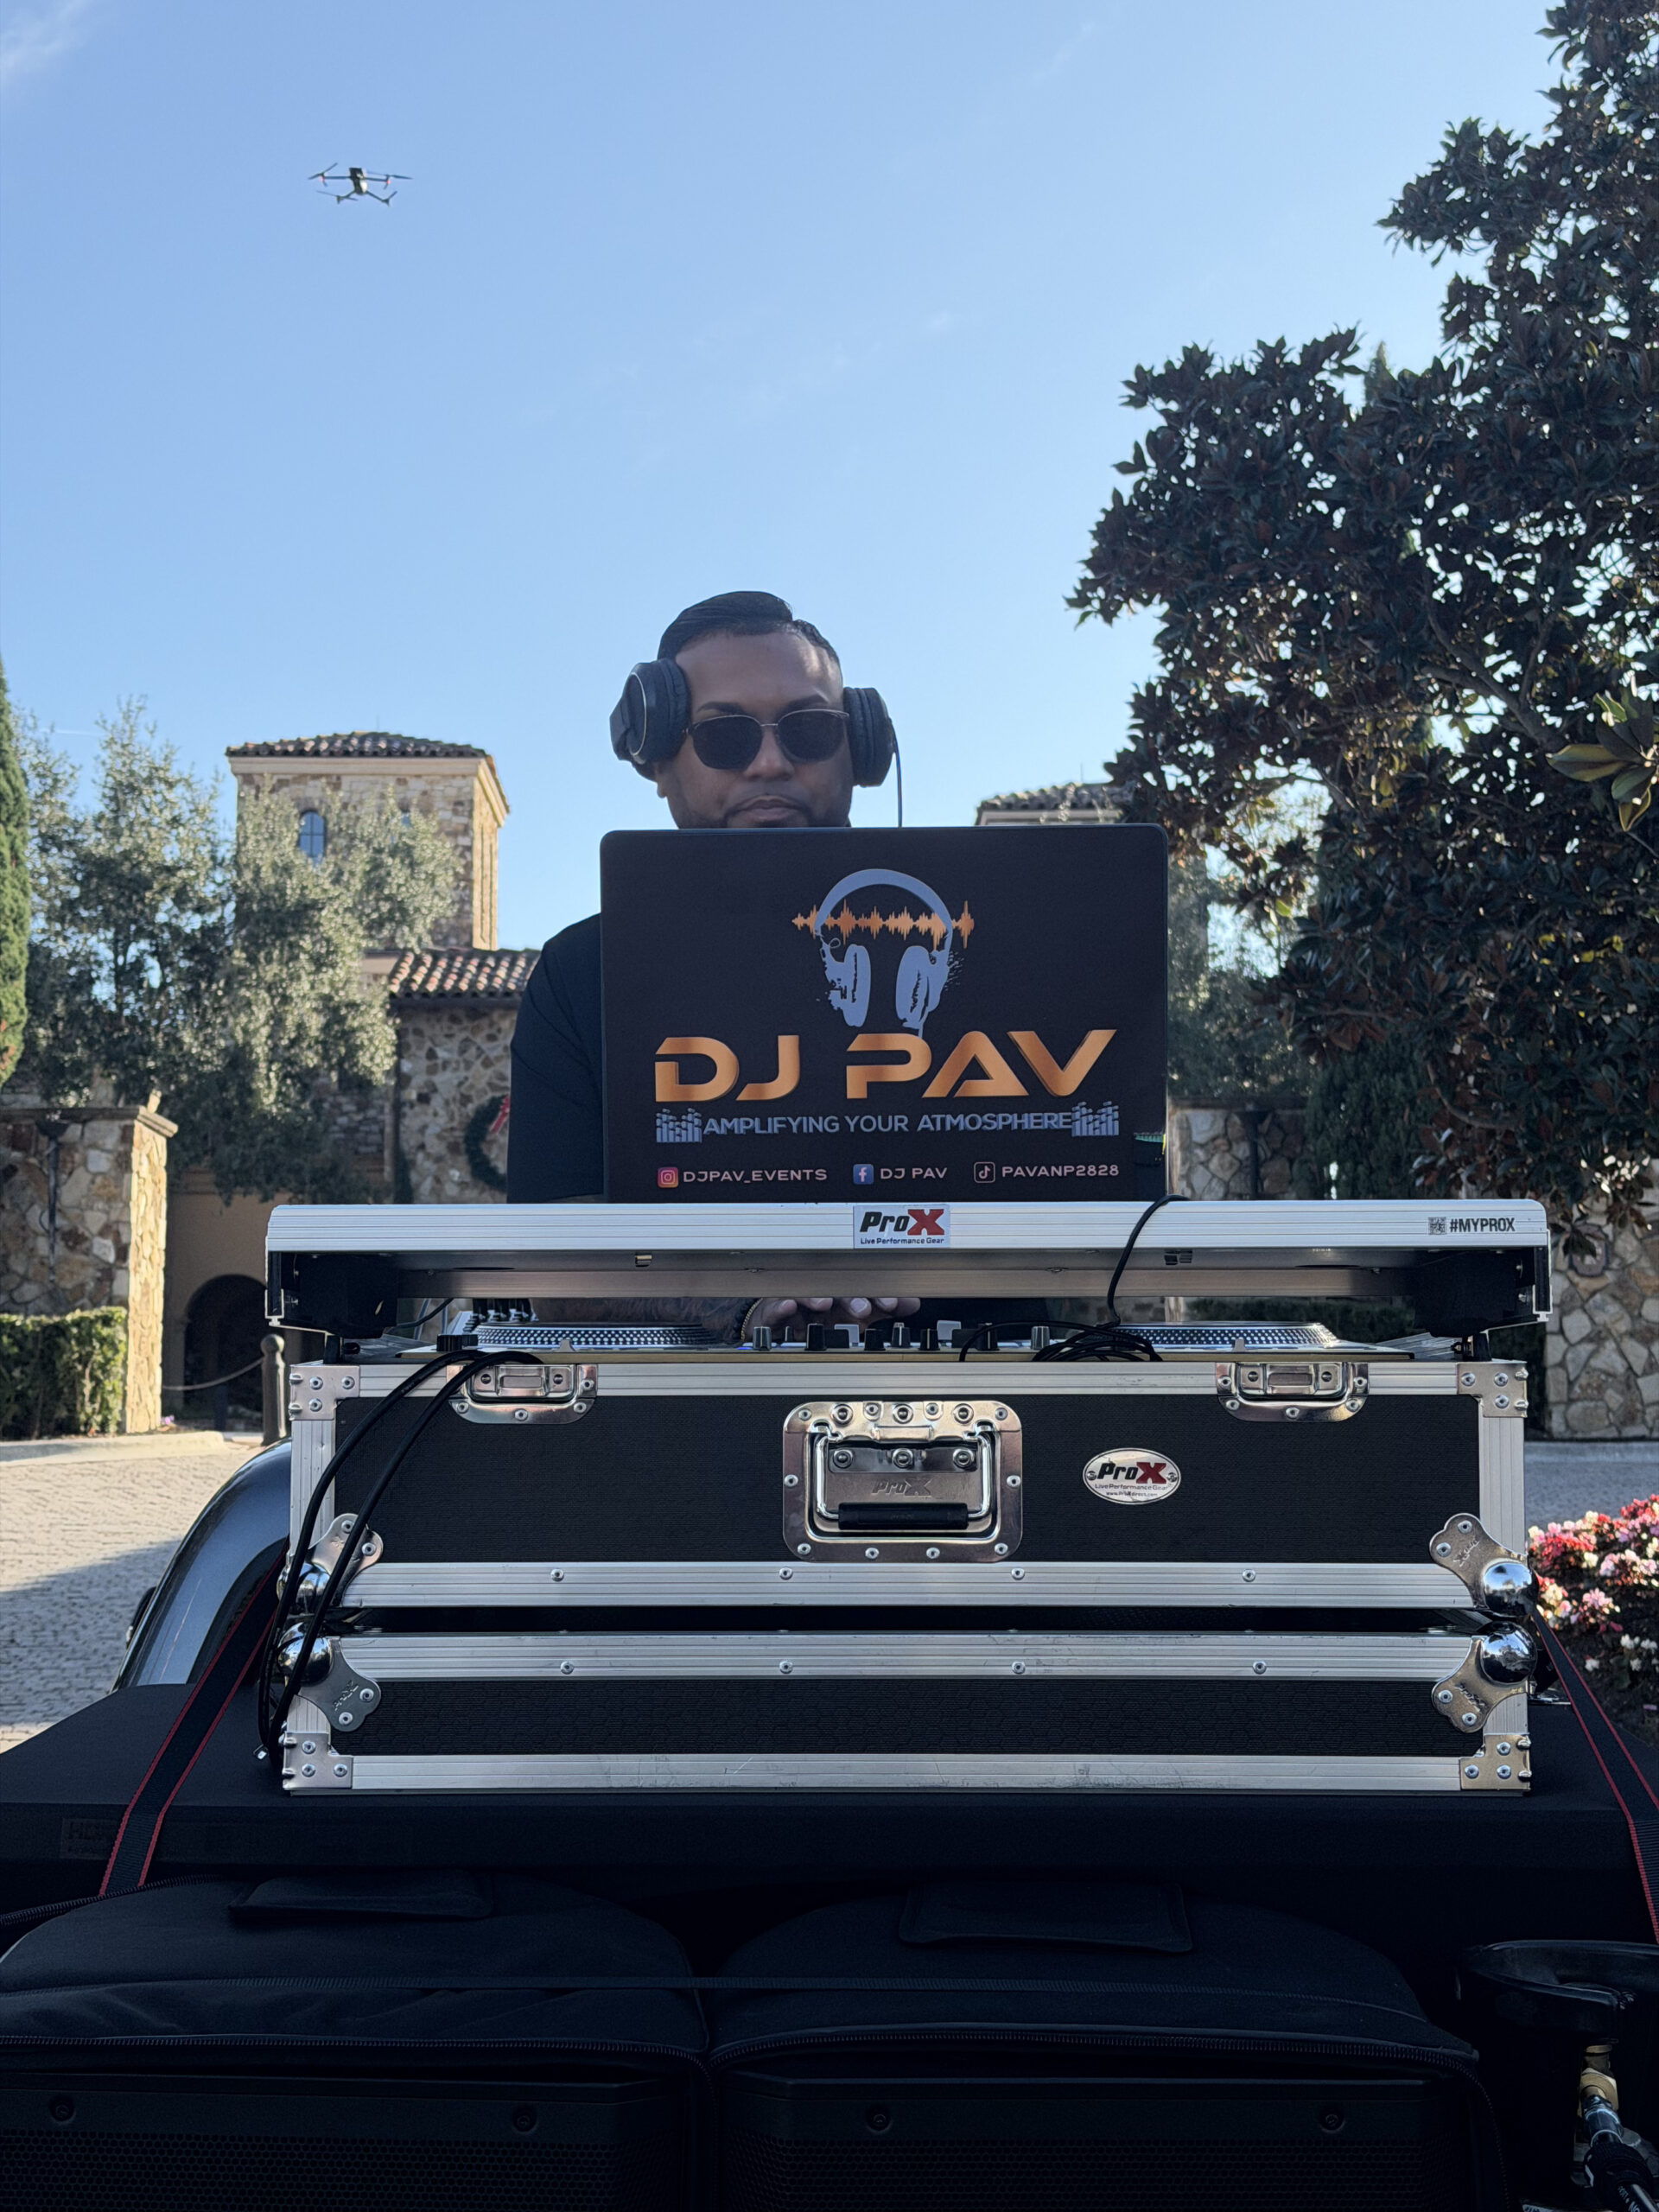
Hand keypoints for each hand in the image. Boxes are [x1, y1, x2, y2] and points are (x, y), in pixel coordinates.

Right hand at [750, 1294, 920, 1336]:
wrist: (778, 1323)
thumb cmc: (819, 1315)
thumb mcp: (856, 1316)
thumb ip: (883, 1308)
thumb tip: (912, 1302)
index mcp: (843, 1291)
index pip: (862, 1287)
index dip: (878, 1294)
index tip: (891, 1303)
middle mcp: (821, 1292)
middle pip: (834, 1287)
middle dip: (850, 1296)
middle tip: (864, 1308)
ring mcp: (796, 1301)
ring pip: (804, 1294)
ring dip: (815, 1296)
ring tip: (825, 1302)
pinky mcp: (773, 1311)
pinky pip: (773, 1307)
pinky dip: (779, 1307)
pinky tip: (788, 1306)